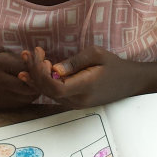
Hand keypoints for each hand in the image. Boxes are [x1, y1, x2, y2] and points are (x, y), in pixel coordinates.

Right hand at [0, 50, 40, 108]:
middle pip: (24, 87)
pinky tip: (27, 93)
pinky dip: (25, 99)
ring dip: (33, 94)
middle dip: (37, 85)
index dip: (37, 72)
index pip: (25, 70)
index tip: (45, 71)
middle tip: (45, 83)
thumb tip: (45, 67)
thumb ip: (26, 62)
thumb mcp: (10, 56)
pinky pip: (17, 104)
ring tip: (37, 87)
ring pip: (23, 98)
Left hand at [21, 46, 135, 108]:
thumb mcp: (97, 55)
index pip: (56, 87)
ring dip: (35, 76)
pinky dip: (42, 82)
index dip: (42, 74)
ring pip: (48, 93)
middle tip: (30, 53)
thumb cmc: (115, 66)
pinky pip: (54, 94)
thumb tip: (54, 68)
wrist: (130, 82)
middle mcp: (78, 100)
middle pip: (48, 91)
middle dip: (34, 71)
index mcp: (85, 87)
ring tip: (27, 58)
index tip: (42, 56)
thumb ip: (75, 62)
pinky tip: (32, 72)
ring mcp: (76, 104)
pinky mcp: (74, 102)